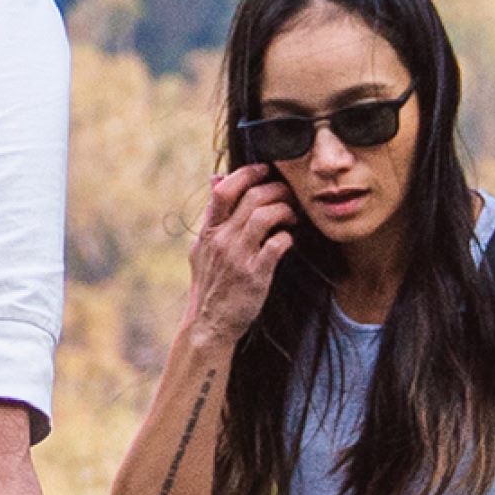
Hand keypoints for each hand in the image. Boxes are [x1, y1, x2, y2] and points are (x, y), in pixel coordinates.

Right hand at [179, 165, 295, 346]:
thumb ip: (211, 215)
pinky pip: (278, 243)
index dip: (247, 173)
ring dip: (285, 210)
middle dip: (276, 189)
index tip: (265, 170)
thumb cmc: (211, 285)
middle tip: (288, 194)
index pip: (224, 189)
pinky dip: (288, 236)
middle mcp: (221, 240)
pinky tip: (290, 239)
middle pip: (251, 197)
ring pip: (265, 215)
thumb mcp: (202, 248)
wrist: (210, 323)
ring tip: (292, 216)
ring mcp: (238, 257)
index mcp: (208, 232)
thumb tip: (215, 179)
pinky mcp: (255, 274)